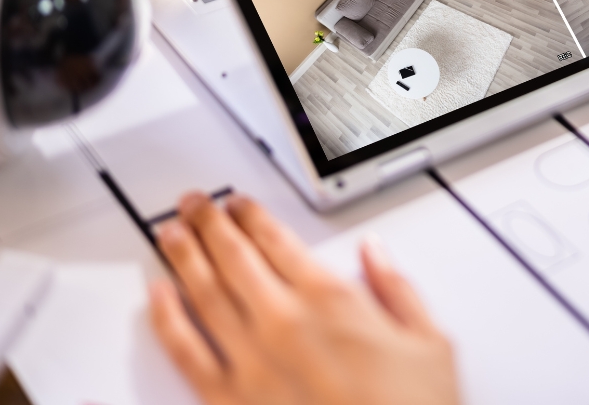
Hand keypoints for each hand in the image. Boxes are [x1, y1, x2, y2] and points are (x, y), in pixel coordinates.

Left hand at [149, 193, 459, 404]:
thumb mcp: (428, 343)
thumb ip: (397, 289)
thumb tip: (376, 254)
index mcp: (331, 300)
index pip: (277, 241)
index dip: (252, 215)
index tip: (239, 203)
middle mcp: (284, 323)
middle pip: (233, 257)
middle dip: (210, 223)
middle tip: (195, 204)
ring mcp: (252, 363)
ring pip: (204, 293)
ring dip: (184, 256)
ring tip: (171, 232)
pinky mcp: (229, 402)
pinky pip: (186, 351)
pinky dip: (166, 318)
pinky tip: (159, 296)